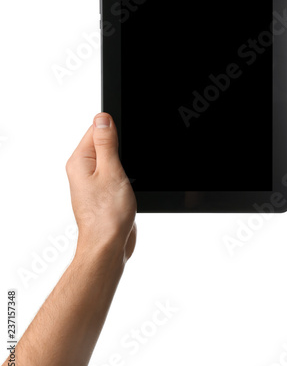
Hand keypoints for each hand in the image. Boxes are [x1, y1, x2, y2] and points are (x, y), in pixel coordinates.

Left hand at [66, 113, 136, 261]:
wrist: (108, 246)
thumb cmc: (108, 215)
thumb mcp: (111, 171)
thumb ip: (106, 143)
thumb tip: (102, 118)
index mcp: (80, 161)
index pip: (95, 130)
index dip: (114, 131)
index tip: (125, 143)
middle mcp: (83, 170)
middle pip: (104, 145)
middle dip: (120, 150)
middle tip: (126, 167)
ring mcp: (92, 183)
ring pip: (112, 161)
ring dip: (124, 166)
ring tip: (126, 181)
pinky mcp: (102, 194)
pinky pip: (114, 176)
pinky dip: (124, 178)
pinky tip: (128, 188)